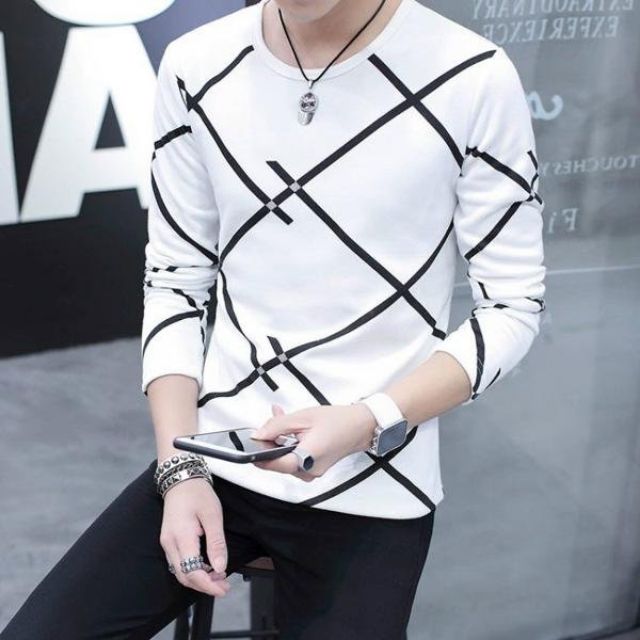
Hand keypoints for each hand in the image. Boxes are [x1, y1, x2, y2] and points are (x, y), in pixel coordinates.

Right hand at [160, 477, 230, 596]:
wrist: (181, 478)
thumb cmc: (198, 493)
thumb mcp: (213, 515)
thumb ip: (216, 543)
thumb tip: (220, 567)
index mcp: (181, 538)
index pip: (192, 572)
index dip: (208, 585)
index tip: (223, 588)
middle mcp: (169, 544)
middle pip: (184, 576)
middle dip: (204, 585)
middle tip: (224, 586)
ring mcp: (167, 543)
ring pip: (180, 572)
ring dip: (199, 578)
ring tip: (219, 577)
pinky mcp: (168, 540)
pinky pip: (179, 563)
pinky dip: (193, 570)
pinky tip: (207, 566)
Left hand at [250, 402, 376, 480]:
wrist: (360, 426)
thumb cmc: (336, 421)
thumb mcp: (302, 418)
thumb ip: (276, 426)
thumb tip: (258, 434)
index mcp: (305, 459)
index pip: (271, 464)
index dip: (257, 454)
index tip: (248, 444)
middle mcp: (308, 472)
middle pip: (277, 461)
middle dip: (271, 441)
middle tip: (270, 422)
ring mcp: (311, 473)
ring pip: (285, 458)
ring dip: (281, 441)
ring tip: (283, 419)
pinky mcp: (313, 469)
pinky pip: (295, 458)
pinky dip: (290, 445)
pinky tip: (292, 429)